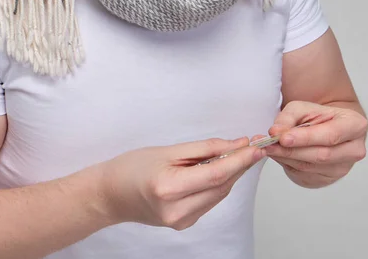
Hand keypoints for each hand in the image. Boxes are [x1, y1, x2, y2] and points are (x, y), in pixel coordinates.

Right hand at [98, 137, 265, 230]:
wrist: (110, 194)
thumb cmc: (132, 168)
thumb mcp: (167, 150)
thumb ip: (204, 149)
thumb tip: (236, 145)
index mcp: (169, 188)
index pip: (217, 174)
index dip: (241, 160)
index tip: (258, 146)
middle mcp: (177, 210)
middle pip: (222, 185)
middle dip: (241, 164)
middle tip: (255, 144)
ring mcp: (181, 221)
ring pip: (219, 194)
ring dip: (232, 173)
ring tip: (240, 153)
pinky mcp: (184, 223)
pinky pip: (210, 200)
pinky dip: (219, 183)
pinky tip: (220, 168)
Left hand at [262, 101, 367, 188]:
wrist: (326, 128)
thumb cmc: (317, 116)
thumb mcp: (303, 108)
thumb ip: (288, 118)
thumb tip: (275, 132)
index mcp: (355, 125)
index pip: (331, 135)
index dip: (306, 138)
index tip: (283, 138)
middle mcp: (354, 149)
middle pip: (321, 155)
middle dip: (292, 150)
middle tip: (268, 145)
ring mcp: (343, 168)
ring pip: (310, 167)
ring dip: (286, 158)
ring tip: (268, 148)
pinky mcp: (329, 178)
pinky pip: (304, 175)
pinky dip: (288, 165)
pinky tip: (280, 155)